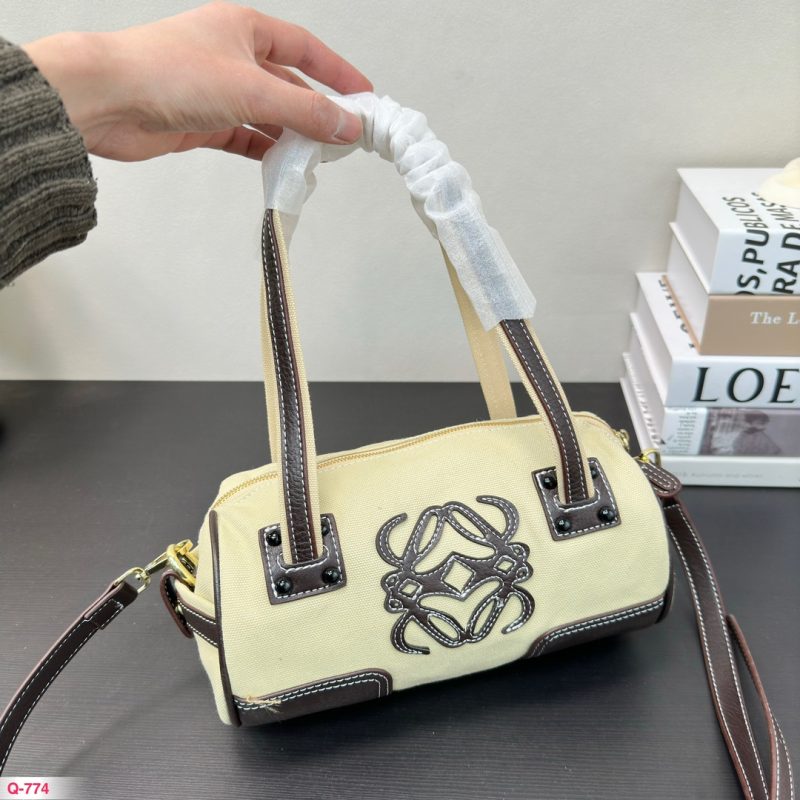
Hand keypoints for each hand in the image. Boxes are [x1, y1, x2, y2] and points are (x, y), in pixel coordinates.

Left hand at [22, 2, 371, 160]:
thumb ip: (306, 112)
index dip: (337, 73)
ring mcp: (215, 91)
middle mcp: (231, 56)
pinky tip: (282, 166)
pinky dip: (265, 151)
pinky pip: (245, 137)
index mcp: (244, 29)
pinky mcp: (201, 122)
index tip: (364, 97)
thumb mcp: (253, 90)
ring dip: (291, 136)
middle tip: (345, 138)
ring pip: (267, 115)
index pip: (305, 48)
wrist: (107, 101)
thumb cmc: (168, 73)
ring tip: (318, 158)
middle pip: (288, 86)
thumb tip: (348, 126)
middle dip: (317, 112)